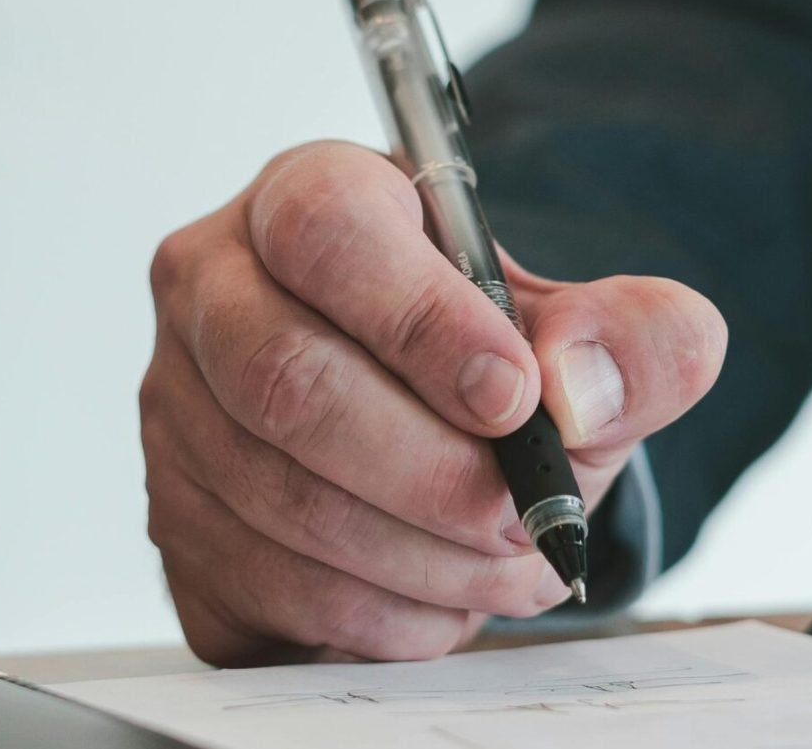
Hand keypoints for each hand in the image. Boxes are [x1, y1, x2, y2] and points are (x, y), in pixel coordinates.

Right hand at [142, 141, 725, 664]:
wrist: (448, 431)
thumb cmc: (500, 358)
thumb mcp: (594, 331)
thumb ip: (636, 337)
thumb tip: (576, 385)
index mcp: (308, 196)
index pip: (329, 234)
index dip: (422, 322)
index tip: (516, 399)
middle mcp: (216, 291)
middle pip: (286, 379)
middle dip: (430, 471)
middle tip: (524, 514)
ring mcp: (177, 410)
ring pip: (277, 498)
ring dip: (419, 557)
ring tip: (508, 559)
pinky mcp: (175, 522)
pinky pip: (263, 587)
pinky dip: (378, 615)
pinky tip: (442, 594)